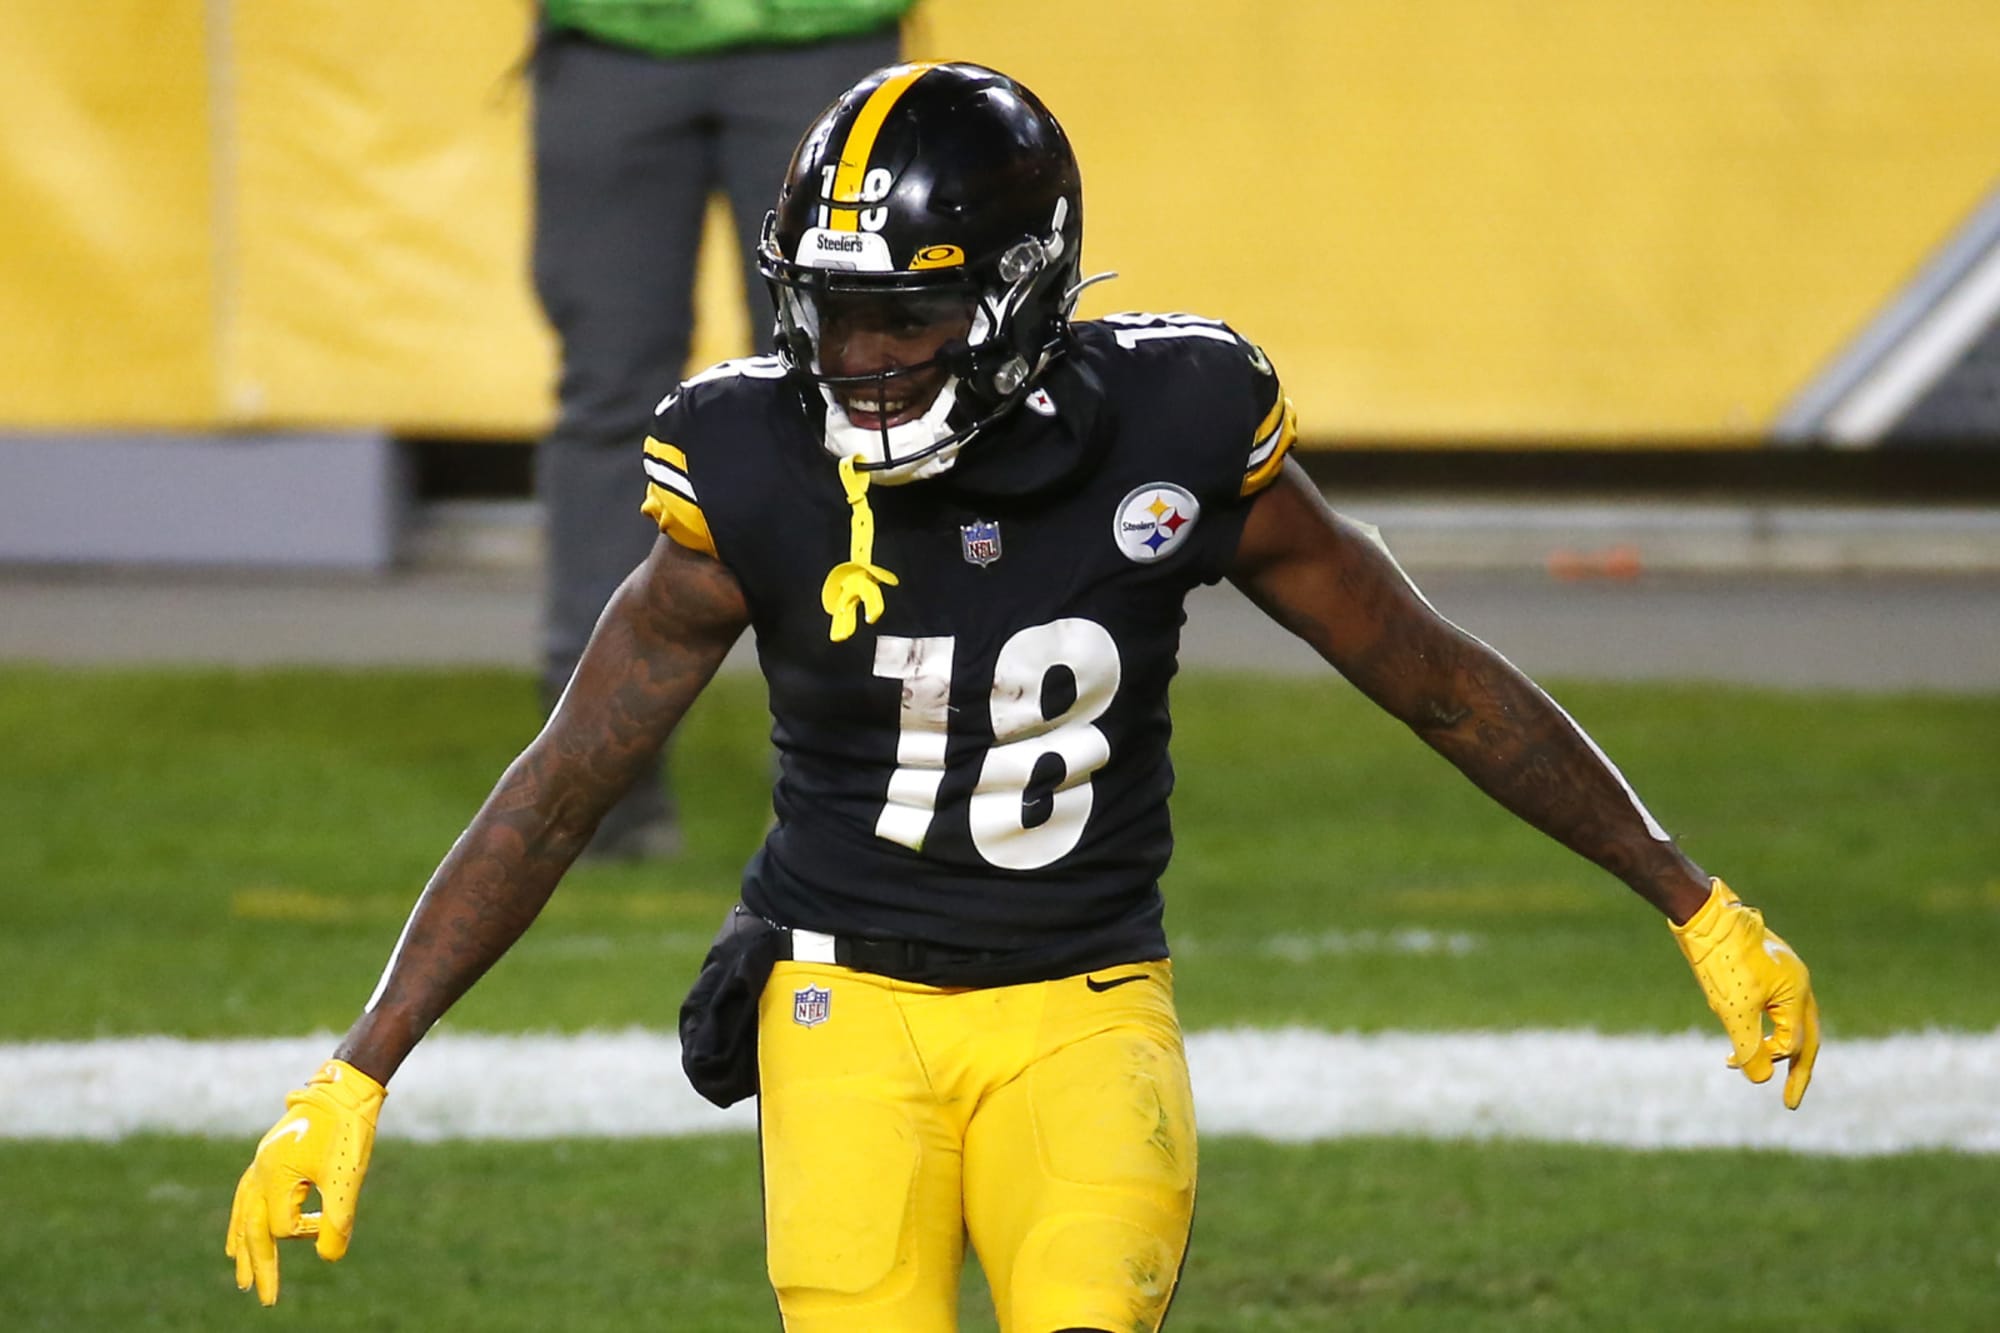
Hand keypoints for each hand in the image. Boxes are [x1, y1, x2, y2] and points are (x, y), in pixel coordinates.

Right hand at [225, 1059, 385, 1304]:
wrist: (346, 1087)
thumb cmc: (348, 1131)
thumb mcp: (347, 1178)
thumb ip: (337, 1221)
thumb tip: (329, 1259)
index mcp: (274, 1176)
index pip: (282, 1227)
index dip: (309, 1231)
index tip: (330, 1220)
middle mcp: (260, 1170)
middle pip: (252, 1228)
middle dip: (257, 1264)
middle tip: (259, 1296)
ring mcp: (261, 1162)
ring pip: (244, 1211)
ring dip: (244, 1241)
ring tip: (238, 1266)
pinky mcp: (270, 1156)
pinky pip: (248, 1192)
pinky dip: (245, 1214)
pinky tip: (245, 1224)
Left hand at [1670, 879, 1819, 1108]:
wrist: (1703, 916)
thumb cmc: (1721, 961)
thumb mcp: (1733, 1010)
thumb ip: (1750, 1047)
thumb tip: (1762, 1080)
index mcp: (1798, 992)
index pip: (1794, 1042)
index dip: (1771, 1060)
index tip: (1734, 1063)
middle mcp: (1798, 983)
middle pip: (1805, 1037)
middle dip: (1796, 1070)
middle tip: (1790, 1102)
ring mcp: (1785, 974)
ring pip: (1788, 1020)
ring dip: (1775, 1046)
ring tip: (1757, 1065)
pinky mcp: (1766, 969)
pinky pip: (1773, 1005)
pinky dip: (1762, 1025)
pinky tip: (1743, 1031)